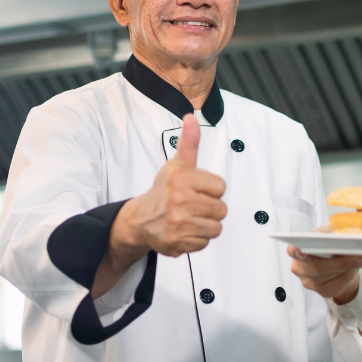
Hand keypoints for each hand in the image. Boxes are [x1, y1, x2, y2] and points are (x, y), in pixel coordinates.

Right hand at [114, 114, 227, 259]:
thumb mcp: (177, 164)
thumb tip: (191, 117)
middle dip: (210, 209)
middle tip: (193, 206)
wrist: (140, 219)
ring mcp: (177, 222)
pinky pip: (204, 243)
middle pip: (221, 210)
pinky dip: (197, 239)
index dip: (212, 190)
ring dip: (206, 225)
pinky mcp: (177, 242)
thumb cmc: (163, 190)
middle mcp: (178, 200)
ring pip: (216, 228)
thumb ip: (189, 142)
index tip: (197, 189)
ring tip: (190, 218)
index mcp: (181, 178)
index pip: (221, 188)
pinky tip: (184, 230)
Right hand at [290, 227, 361, 303]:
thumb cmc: (331, 247)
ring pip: (328, 276)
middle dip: (337, 261)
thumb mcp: (329, 235)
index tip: (303, 250)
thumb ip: (328, 233)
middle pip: (316, 266)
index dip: (296, 251)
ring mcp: (309, 282)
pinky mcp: (322, 292)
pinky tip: (353, 269)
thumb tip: (337, 236)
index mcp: (297, 251)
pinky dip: (347, 276)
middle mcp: (299, 268)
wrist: (340, 266)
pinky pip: (336, 285)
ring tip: (358, 260)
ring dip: (345, 267)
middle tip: (355, 254)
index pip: (292, 251)